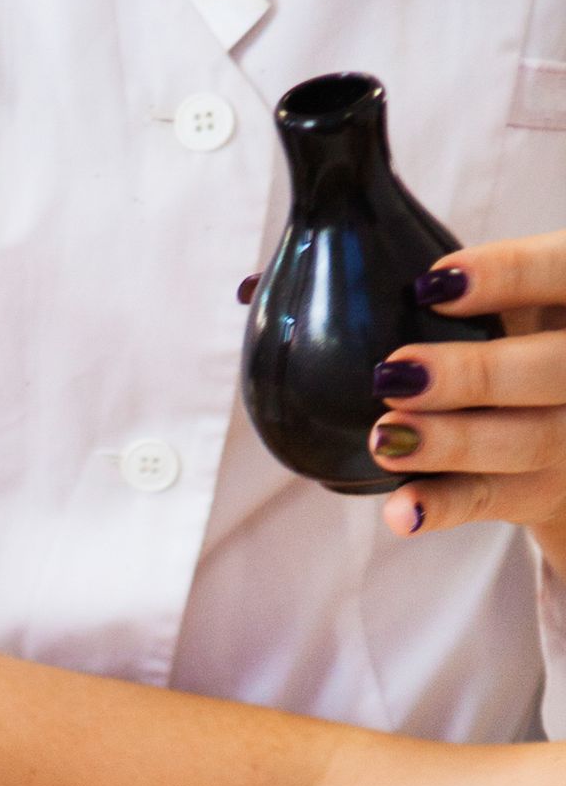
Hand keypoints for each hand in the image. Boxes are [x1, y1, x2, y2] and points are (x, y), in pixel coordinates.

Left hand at [367, 234, 565, 573]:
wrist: (562, 435)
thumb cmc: (504, 339)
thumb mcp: (487, 302)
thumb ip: (401, 286)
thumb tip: (251, 289)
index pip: (564, 271)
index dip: (510, 275)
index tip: (433, 284)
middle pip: (554, 369)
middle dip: (475, 373)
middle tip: (393, 375)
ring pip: (527, 441)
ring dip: (453, 442)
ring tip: (383, 438)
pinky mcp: (540, 492)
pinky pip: (492, 502)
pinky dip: (443, 507)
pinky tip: (399, 514)